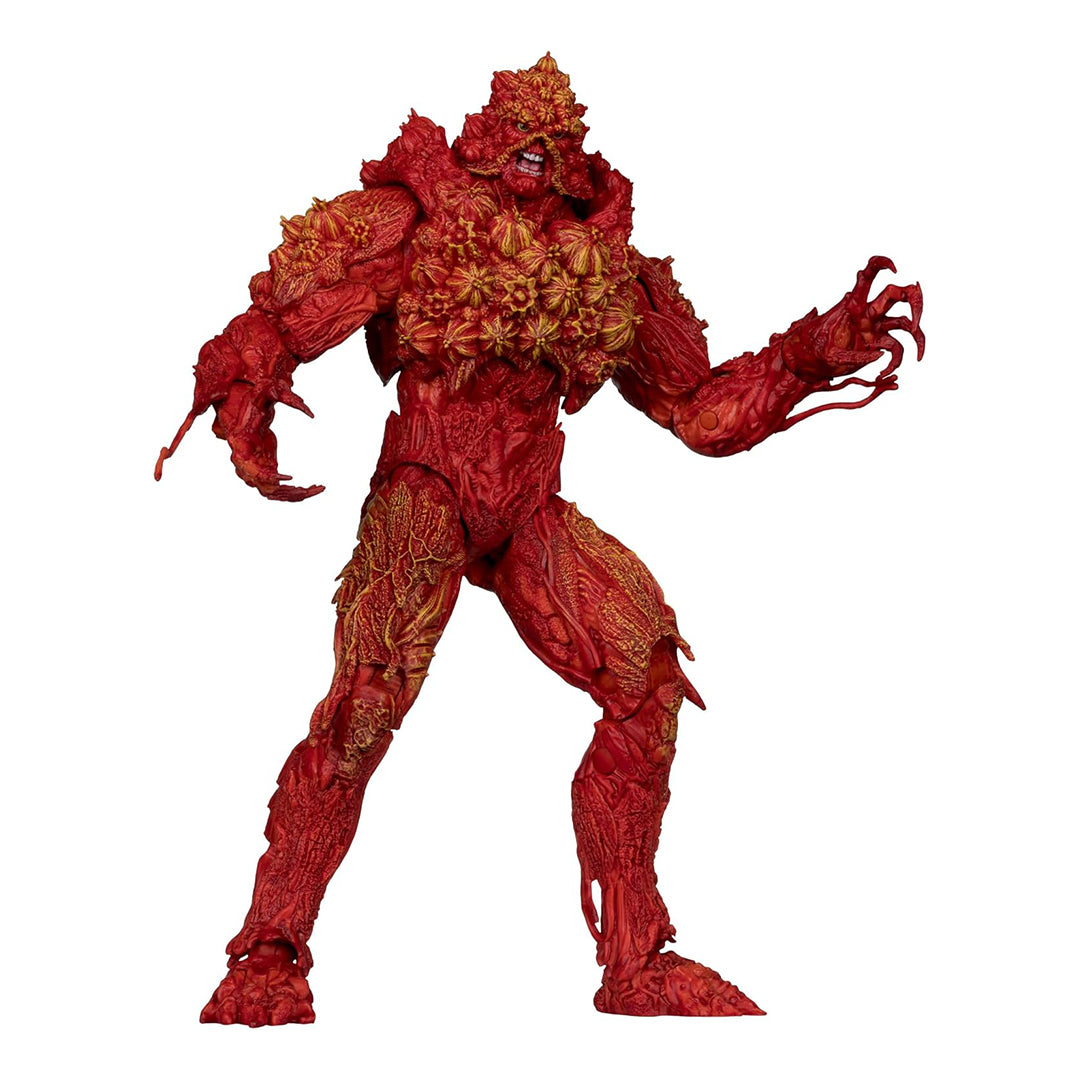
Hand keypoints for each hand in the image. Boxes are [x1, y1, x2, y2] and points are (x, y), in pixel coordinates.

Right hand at [212, 380, 324, 501]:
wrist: (245, 410)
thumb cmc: (253, 400)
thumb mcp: (266, 391)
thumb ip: (286, 396)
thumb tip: (312, 413)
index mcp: (241, 447)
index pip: (252, 471)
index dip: (270, 478)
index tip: (291, 478)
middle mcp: (245, 464)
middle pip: (265, 488)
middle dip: (288, 491)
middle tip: (311, 488)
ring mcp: (254, 469)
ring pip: (273, 492)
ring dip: (296, 495)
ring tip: (319, 489)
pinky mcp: (264, 470)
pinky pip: (278, 489)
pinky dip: (295, 492)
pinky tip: (315, 488)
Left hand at [782, 256, 923, 381]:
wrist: (804, 363)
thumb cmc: (811, 350)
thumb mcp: (828, 355)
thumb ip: (853, 356)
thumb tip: (879, 355)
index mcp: (854, 304)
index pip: (869, 275)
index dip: (882, 265)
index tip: (894, 269)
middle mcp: (867, 313)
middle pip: (899, 295)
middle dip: (916, 303)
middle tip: (915, 323)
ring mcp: (873, 328)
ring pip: (904, 324)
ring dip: (917, 338)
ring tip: (918, 355)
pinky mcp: (874, 344)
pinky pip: (894, 350)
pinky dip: (893, 364)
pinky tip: (881, 375)